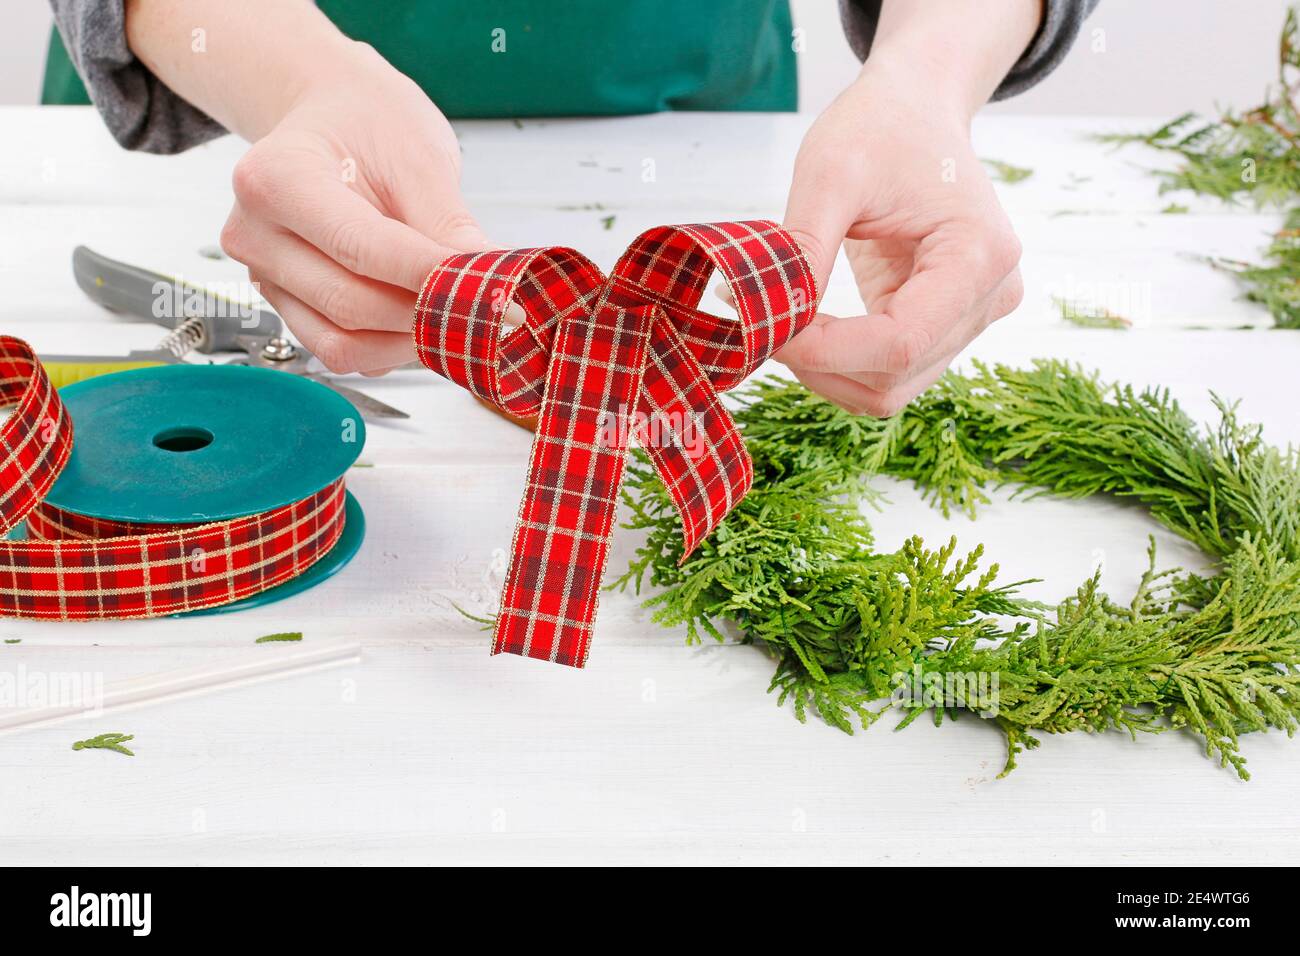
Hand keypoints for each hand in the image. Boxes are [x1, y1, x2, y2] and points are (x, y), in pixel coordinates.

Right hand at [218, 44, 490, 373]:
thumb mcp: (418, 155)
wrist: (332, 116)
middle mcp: (256, 233)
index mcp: (276, 177)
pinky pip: (340, 349)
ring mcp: (265, 275)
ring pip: (343, 344)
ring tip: (453, 310)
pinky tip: (420, 316)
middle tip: (484, 307)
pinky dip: (389, 346)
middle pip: (350, 304)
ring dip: (408, 340)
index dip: (431, 277)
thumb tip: (484, 282)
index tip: (490, 291)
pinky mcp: (285, 305)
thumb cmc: (367, 123)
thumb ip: (448, 225)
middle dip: (426, 313)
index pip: (362, 248)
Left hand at [778, 23, 1031, 415]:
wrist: (915, 110)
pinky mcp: (948, 325)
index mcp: (979, 254)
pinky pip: (888, 371)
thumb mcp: (828, 174)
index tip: (767, 329)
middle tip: (762, 325)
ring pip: (890, 387)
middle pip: (895, 375)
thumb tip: (774, 321)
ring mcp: (975, 316)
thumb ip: (803, 250)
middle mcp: (992, 296)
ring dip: (828, 372)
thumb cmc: (879, 128)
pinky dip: (840, 363)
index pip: (899, 342)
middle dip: (821, 364)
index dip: (825, 352)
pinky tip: (808, 324)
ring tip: (782, 322)